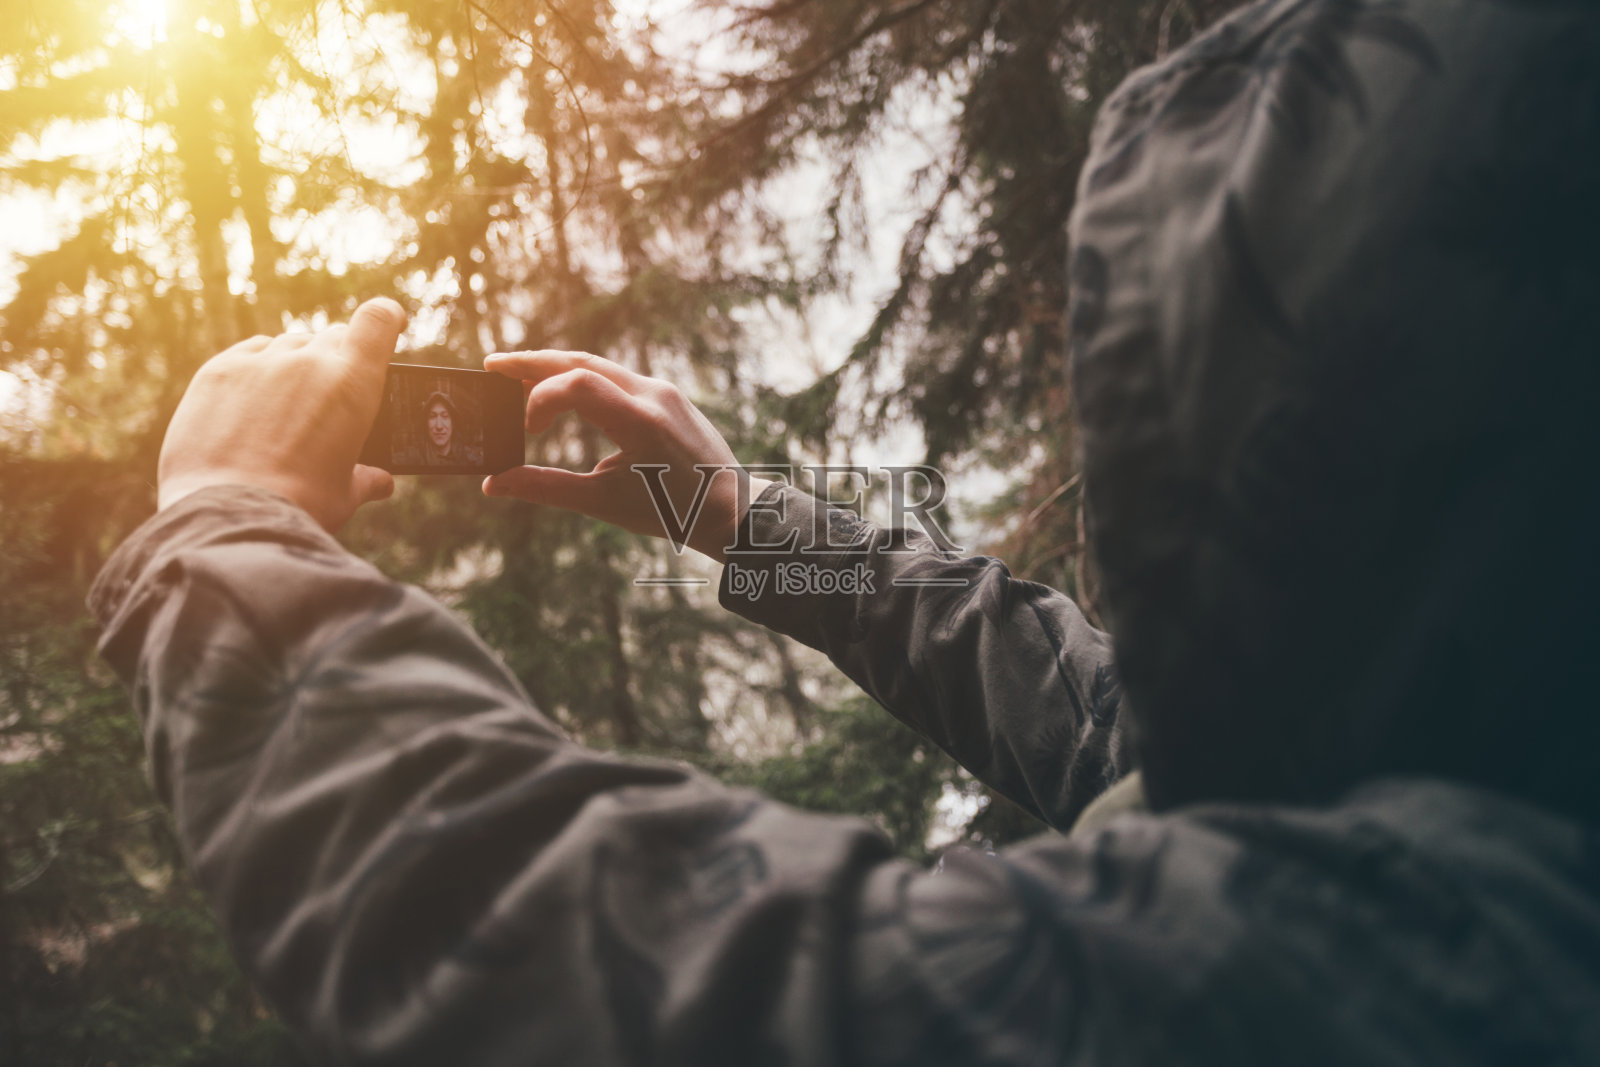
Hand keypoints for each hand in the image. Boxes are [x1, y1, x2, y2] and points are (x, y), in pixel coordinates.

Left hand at [157, 299, 406, 531]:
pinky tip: (253, 398)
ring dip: (296, 364)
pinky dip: (258, 367)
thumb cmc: (299, 505)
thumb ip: (366, 480)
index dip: (386, 317)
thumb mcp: (344, 495)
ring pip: (288, 345)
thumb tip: (380, 482)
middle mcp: (308, 360)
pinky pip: (248, 353)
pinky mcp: (218, 371)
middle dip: (338, 356)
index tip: (389, 321)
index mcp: (353, 383)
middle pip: (332, 336)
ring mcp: (260, 362)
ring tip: (288, 404)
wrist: (230, 513)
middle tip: (332, 390)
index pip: (377, 320)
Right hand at [481, 351, 769, 561]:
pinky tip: (562, 391)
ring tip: (518, 377)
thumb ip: (546, 488)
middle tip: (493, 366)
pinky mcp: (666, 395)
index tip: (525, 430)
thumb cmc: (670, 511)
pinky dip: (583, 379)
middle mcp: (653, 394)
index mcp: (641, 420)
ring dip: (557, 368)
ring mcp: (662, 390)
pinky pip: (616, 376)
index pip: (576, 383)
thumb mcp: (603, 503)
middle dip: (534, 362)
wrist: (730, 509)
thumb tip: (493, 484)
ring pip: (599, 365)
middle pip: (582, 361)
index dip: (539, 399)